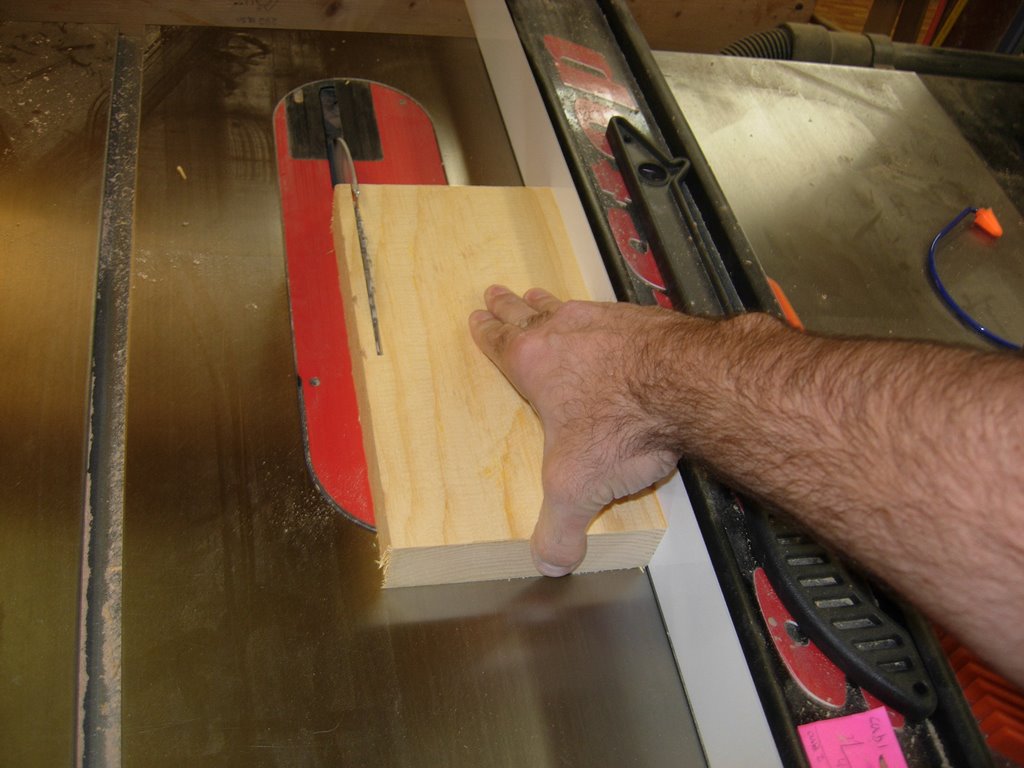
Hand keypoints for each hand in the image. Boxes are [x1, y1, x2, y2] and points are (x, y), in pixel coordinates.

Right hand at [468, 285, 682, 576]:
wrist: (686, 383)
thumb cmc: (621, 427)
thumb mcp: (578, 489)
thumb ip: (559, 528)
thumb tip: (550, 563)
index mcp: (534, 365)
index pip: (500, 344)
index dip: (486, 331)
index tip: (478, 316)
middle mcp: (565, 333)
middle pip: (527, 313)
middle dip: (510, 306)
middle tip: (497, 292)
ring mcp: (606, 320)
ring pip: (568, 306)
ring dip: (552, 302)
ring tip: (541, 295)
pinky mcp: (645, 319)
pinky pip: (614, 311)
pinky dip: (606, 314)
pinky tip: (614, 319)